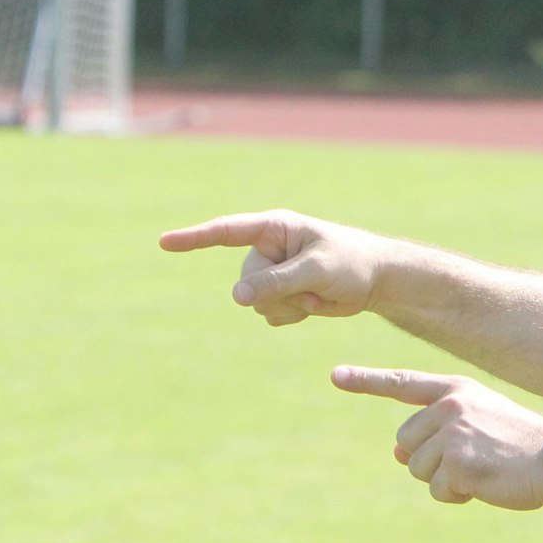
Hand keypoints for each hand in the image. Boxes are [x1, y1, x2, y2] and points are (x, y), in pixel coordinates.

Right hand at [159, 210, 389, 326]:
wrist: (377, 281)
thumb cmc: (352, 262)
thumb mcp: (316, 270)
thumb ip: (276, 281)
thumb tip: (237, 297)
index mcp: (274, 228)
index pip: (226, 231)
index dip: (194, 238)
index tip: (164, 243)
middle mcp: (268, 249)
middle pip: (246, 280)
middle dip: (276, 291)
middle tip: (312, 286)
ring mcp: (273, 273)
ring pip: (256, 302)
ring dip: (288, 305)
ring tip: (317, 293)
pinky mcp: (281, 294)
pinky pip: (270, 314)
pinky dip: (293, 314)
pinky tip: (315, 304)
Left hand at [332, 366, 542, 509]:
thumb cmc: (521, 445)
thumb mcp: (481, 424)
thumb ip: (438, 431)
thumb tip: (399, 454)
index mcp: (457, 391)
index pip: (403, 384)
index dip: (367, 381)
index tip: (336, 376)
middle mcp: (451, 406)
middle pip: (407, 442)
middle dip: (432, 460)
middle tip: (475, 460)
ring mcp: (453, 433)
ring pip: (418, 469)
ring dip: (446, 480)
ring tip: (483, 471)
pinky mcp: (459, 463)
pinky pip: (439, 491)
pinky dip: (458, 496)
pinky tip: (486, 484)